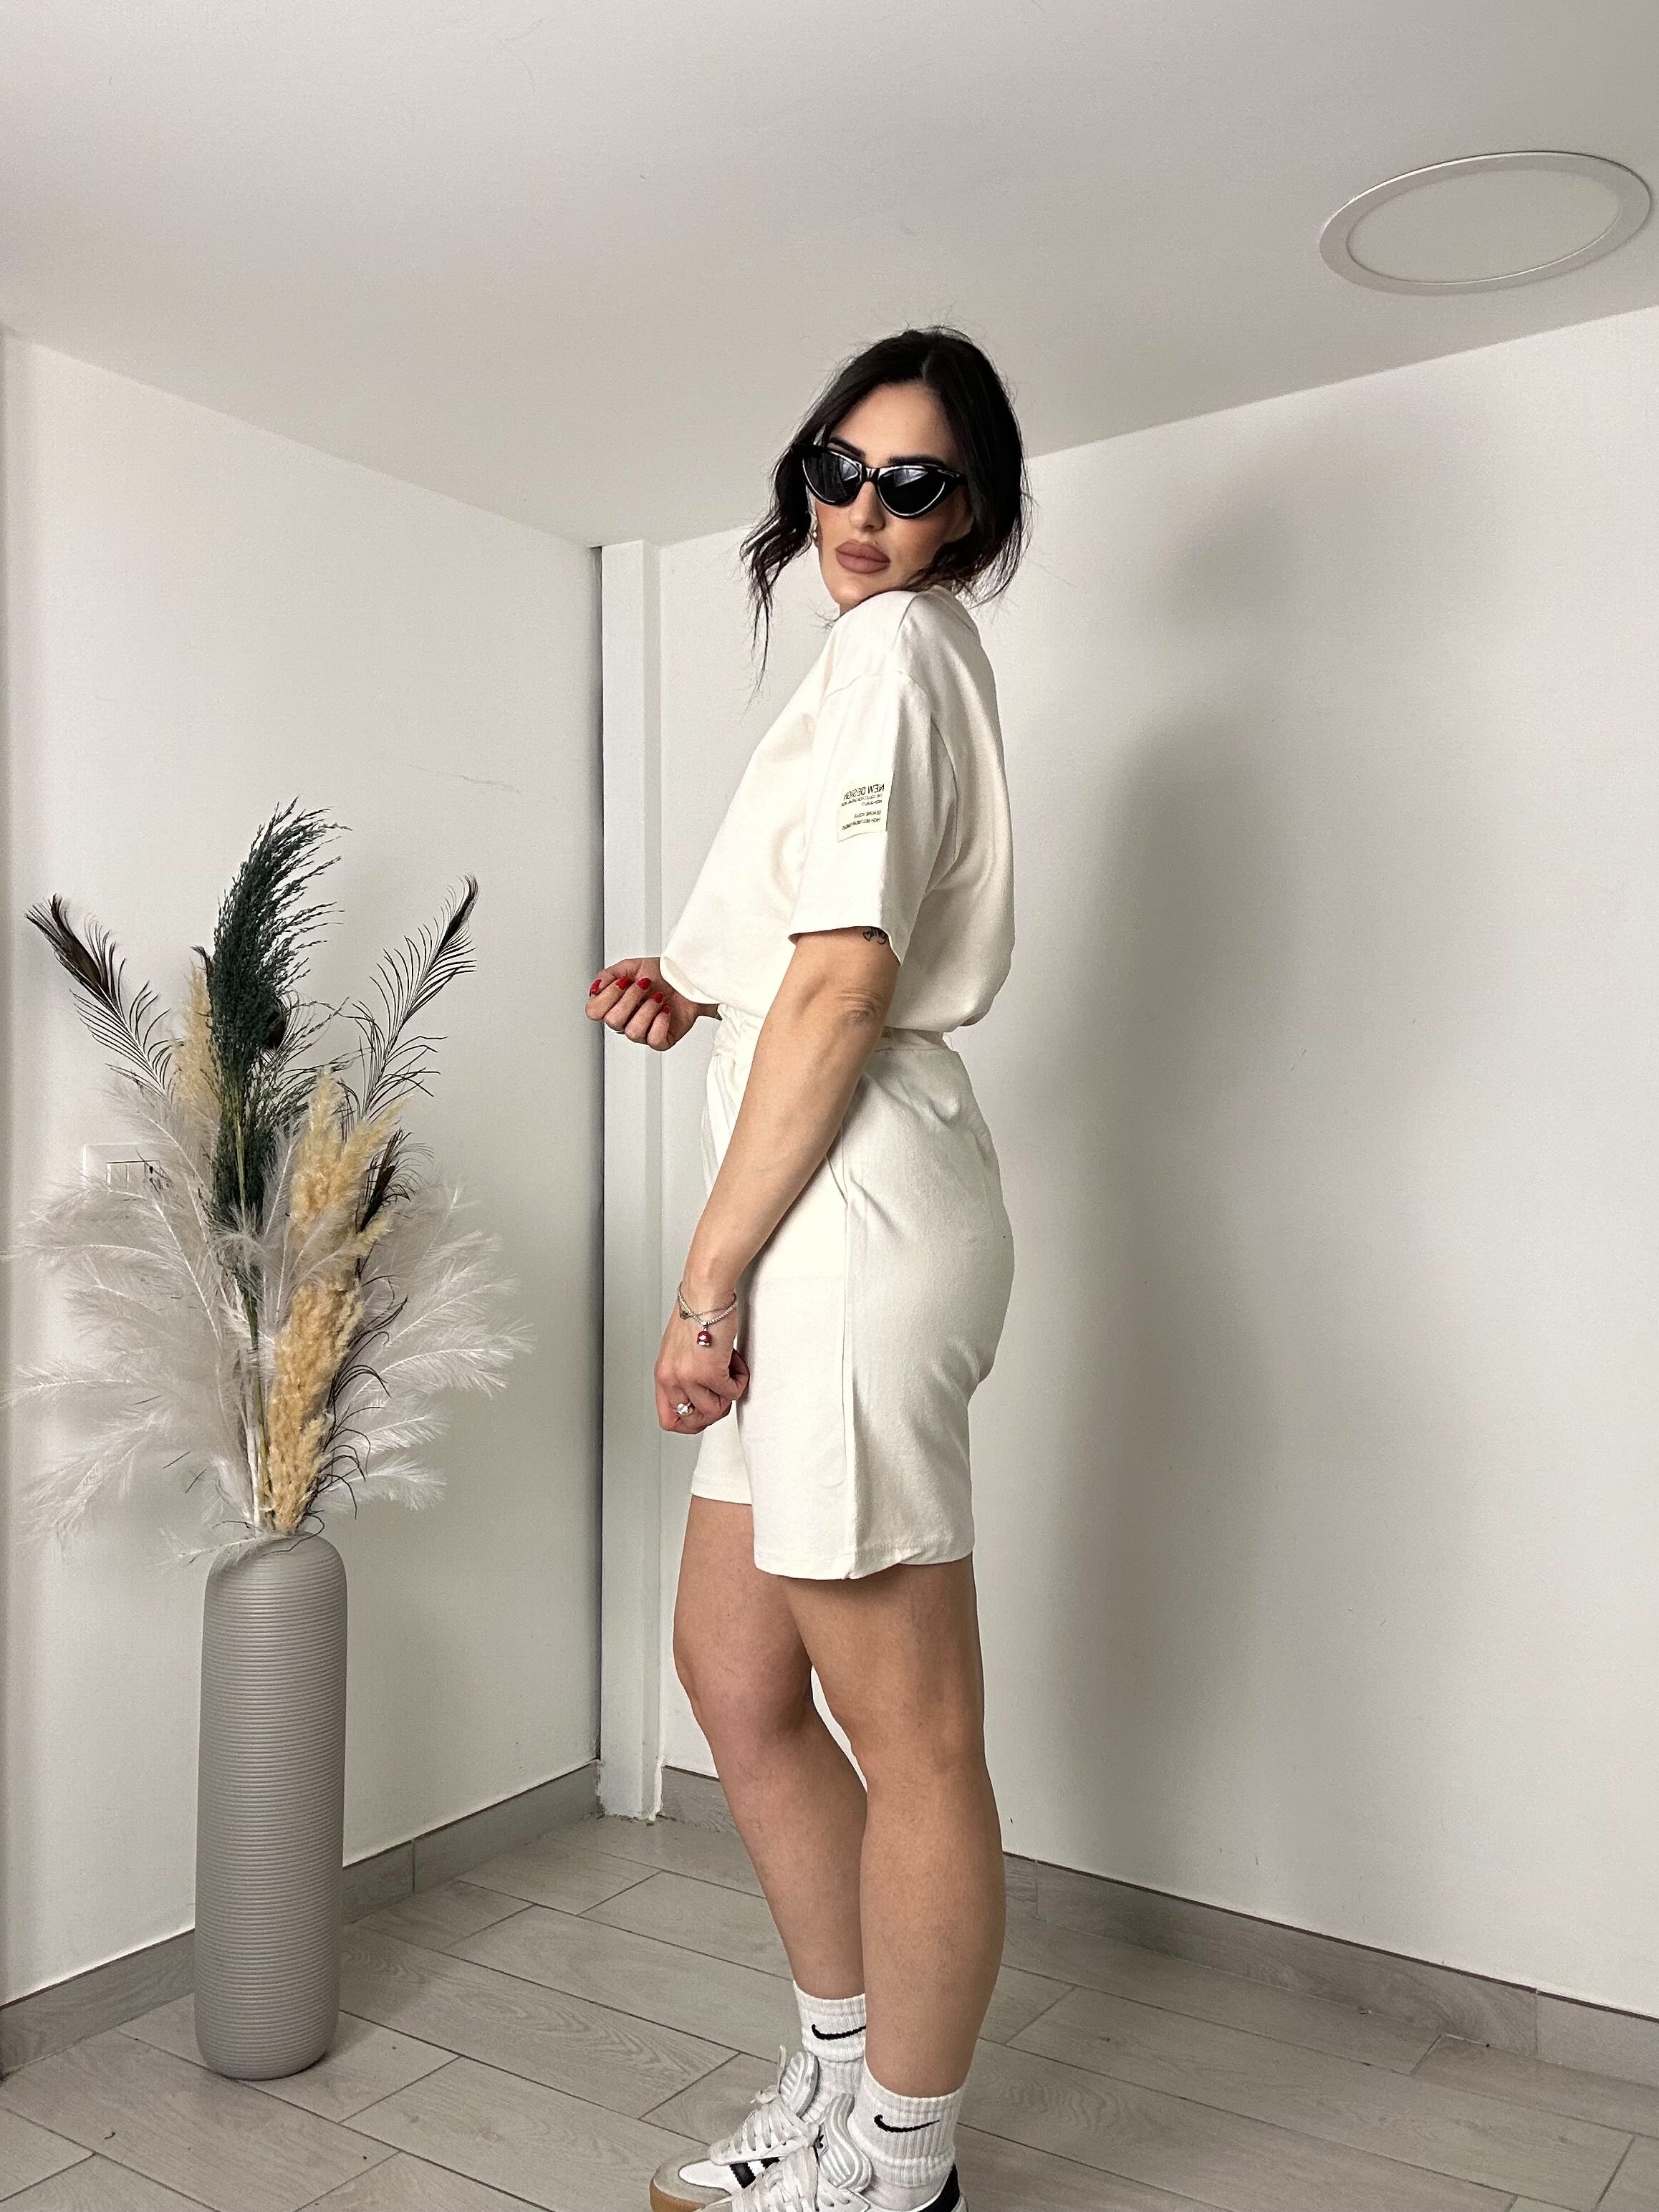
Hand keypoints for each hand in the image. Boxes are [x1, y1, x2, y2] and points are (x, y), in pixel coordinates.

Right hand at [586, 958, 701, 1049]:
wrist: (687, 978)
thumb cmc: (660, 975)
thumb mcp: (631, 967)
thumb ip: (608, 975)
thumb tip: (595, 988)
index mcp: (613, 1005)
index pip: (593, 1011)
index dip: (608, 995)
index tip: (624, 980)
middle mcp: (625, 1021)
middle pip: (612, 1021)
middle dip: (631, 997)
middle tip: (645, 985)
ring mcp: (642, 1033)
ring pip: (632, 1032)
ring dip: (647, 1009)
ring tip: (658, 997)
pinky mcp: (661, 1041)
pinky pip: (654, 1040)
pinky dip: (661, 1022)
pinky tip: (666, 1010)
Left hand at [656, 1286, 749, 1433]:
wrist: (705, 1296)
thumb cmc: (696, 1314)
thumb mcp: (678, 1351)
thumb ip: (683, 1375)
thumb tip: (700, 1394)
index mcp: (663, 1375)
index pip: (668, 1419)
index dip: (690, 1423)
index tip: (705, 1414)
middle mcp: (672, 1379)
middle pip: (694, 1420)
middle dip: (715, 1410)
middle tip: (723, 1391)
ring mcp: (689, 1378)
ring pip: (715, 1409)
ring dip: (729, 1393)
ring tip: (730, 1371)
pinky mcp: (710, 1373)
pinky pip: (732, 1392)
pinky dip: (740, 1379)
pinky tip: (735, 1361)